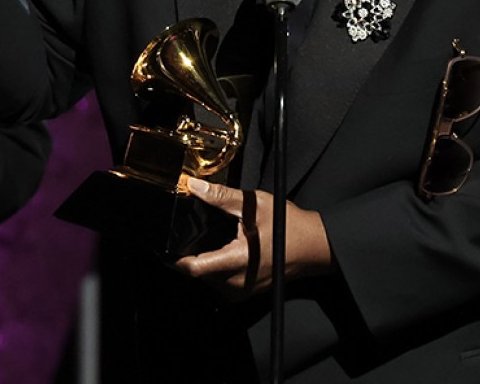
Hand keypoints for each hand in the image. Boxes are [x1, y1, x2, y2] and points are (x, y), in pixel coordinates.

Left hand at [173, 179, 331, 299]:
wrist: (315, 247)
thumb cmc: (290, 226)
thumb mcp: (255, 205)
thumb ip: (222, 196)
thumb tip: (194, 186)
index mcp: (236, 262)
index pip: (192, 267)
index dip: (173, 256)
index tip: (164, 243)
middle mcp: (235, 284)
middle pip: (197, 271)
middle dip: (192, 251)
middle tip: (197, 230)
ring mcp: (240, 292)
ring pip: (208, 278)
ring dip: (206, 260)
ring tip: (218, 238)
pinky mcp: (244, 294)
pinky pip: (220, 282)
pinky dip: (218, 266)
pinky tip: (228, 249)